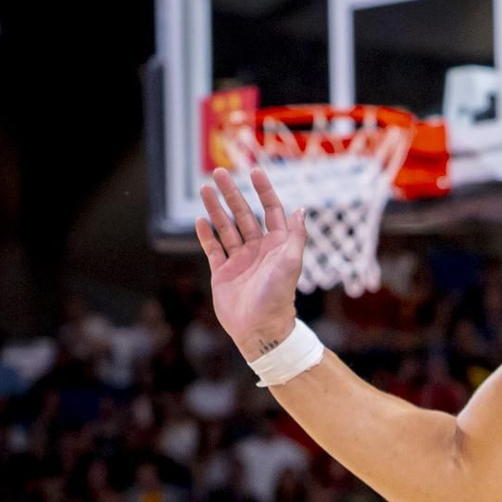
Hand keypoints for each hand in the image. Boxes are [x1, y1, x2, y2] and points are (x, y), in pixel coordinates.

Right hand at [196, 164, 307, 361]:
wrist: (260, 330)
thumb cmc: (278, 298)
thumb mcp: (290, 264)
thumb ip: (295, 237)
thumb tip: (301, 210)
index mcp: (277, 246)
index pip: (271, 211)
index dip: (264, 191)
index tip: (254, 171)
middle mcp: (258, 251)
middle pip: (244, 215)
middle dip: (232, 194)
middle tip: (218, 173)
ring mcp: (239, 261)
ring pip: (226, 228)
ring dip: (215, 209)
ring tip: (205, 189)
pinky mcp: (223, 274)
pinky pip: (213, 249)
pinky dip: (206, 235)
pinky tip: (200, 220)